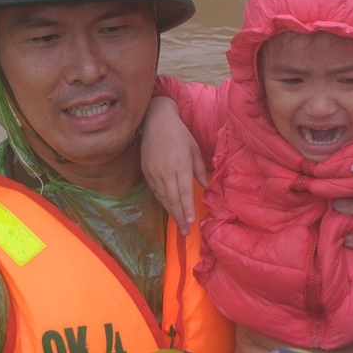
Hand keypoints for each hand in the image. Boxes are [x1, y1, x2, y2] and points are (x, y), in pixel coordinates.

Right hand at [141, 96, 208, 233]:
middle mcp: (166, 171)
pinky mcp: (146, 171)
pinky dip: (161, 201)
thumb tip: (206, 186)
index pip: (184, 192)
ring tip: (177, 224)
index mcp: (180, 165)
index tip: (191, 222)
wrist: (155, 120)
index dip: (187, 209)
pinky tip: (167, 208)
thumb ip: (199, 169)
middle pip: (172, 200)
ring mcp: (154, 172)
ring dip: (170, 212)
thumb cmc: (179, 133)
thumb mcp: (194, 148)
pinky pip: (154, 191)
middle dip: (179, 217)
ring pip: (162, 197)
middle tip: (184, 231)